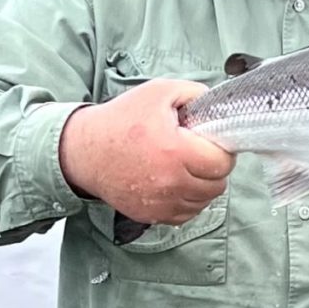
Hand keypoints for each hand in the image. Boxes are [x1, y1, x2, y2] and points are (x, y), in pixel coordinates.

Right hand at [59, 79, 235, 225]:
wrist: (86, 151)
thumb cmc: (122, 120)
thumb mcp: (159, 92)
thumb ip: (194, 94)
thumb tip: (218, 107)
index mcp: (175, 151)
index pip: (222, 163)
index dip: (221, 150)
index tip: (210, 143)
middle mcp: (170, 182)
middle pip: (217, 185)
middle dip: (214, 169)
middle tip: (200, 154)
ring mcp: (161, 203)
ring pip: (204, 202)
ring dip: (202, 186)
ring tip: (188, 168)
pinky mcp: (152, 215)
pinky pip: (185, 214)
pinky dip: (187, 201)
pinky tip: (177, 183)